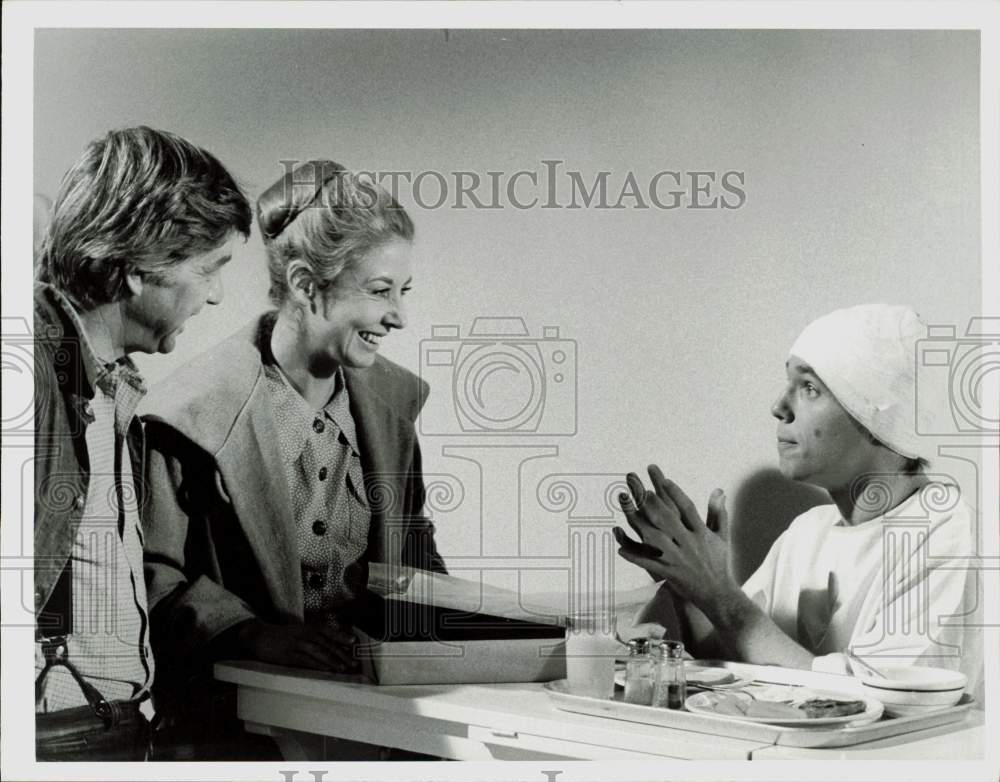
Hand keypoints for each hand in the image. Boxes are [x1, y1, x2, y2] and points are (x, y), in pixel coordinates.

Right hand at [235, 619, 358, 672]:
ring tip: (343, 668)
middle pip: (326, 643)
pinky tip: (325, 670)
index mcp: (307, 628)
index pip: (328, 631)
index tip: (354, 641)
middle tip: (354, 663)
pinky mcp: (288, 656)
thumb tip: (331, 645)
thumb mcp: (299, 631)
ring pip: (318, 652)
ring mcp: (296, 645)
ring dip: (332, 660)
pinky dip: (316, 665)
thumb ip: (313, 637)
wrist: (259, 635)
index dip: (341, 635)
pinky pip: (305, 660)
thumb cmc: (281, 635)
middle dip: (342, 653)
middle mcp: (304, 634)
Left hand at [613, 465, 735, 610]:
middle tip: (640, 489)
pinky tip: (620, 548)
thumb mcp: (722, 536)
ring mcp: (678, 559)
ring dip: (639, 523)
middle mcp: (689, 543)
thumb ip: (717, 512)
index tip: (664, 480)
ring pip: (655, 538)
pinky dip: (634, 557)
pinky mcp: (669, 573)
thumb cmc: (719, 563)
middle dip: (653, 503)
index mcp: (700, 533)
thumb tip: (719, 490)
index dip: (675, 494)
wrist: (719, 595)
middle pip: (667, 519)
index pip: (687, 509)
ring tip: (627, 509)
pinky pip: (648, 564)